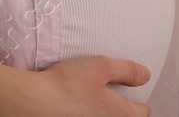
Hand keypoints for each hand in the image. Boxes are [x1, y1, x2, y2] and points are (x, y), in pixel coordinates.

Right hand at [12, 55, 153, 116]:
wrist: (34, 103)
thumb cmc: (66, 85)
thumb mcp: (101, 66)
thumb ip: (127, 70)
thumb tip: (144, 76)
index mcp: (122, 114)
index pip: (143, 112)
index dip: (139, 99)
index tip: (131, 92)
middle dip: (121, 109)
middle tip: (109, 95)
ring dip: (103, 113)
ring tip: (91, 101)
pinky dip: (87, 114)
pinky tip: (77, 107)